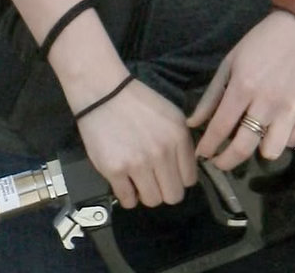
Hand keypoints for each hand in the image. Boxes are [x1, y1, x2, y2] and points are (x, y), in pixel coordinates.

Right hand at [76, 79, 197, 209]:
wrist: (104, 93)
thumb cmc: (138, 103)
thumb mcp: (171, 116)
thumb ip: (181, 143)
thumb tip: (185, 171)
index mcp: (178, 137)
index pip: (190, 180)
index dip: (179, 179)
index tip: (169, 174)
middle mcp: (162, 153)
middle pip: (173, 196)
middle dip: (164, 190)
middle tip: (154, 180)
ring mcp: (139, 163)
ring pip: (152, 201)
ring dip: (146, 194)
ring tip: (138, 179)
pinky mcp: (115, 170)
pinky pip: (128, 201)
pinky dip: (127, 196)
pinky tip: (124, 182)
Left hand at [187, 11, 294, 170]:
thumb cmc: (261, 42)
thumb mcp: (231, 62)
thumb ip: (212, 95)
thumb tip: (193, 124)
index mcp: (243, 87)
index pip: (220, 128)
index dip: (208, 147)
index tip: (202, 154)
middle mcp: (267, 103)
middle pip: (243, 148)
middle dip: (226, 162)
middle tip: (220, 161)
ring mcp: (291, 109)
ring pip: (271, 152)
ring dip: (259, 150)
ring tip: (254, 140)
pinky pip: (293, 141)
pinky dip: (283, 139)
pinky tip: (277, 128)